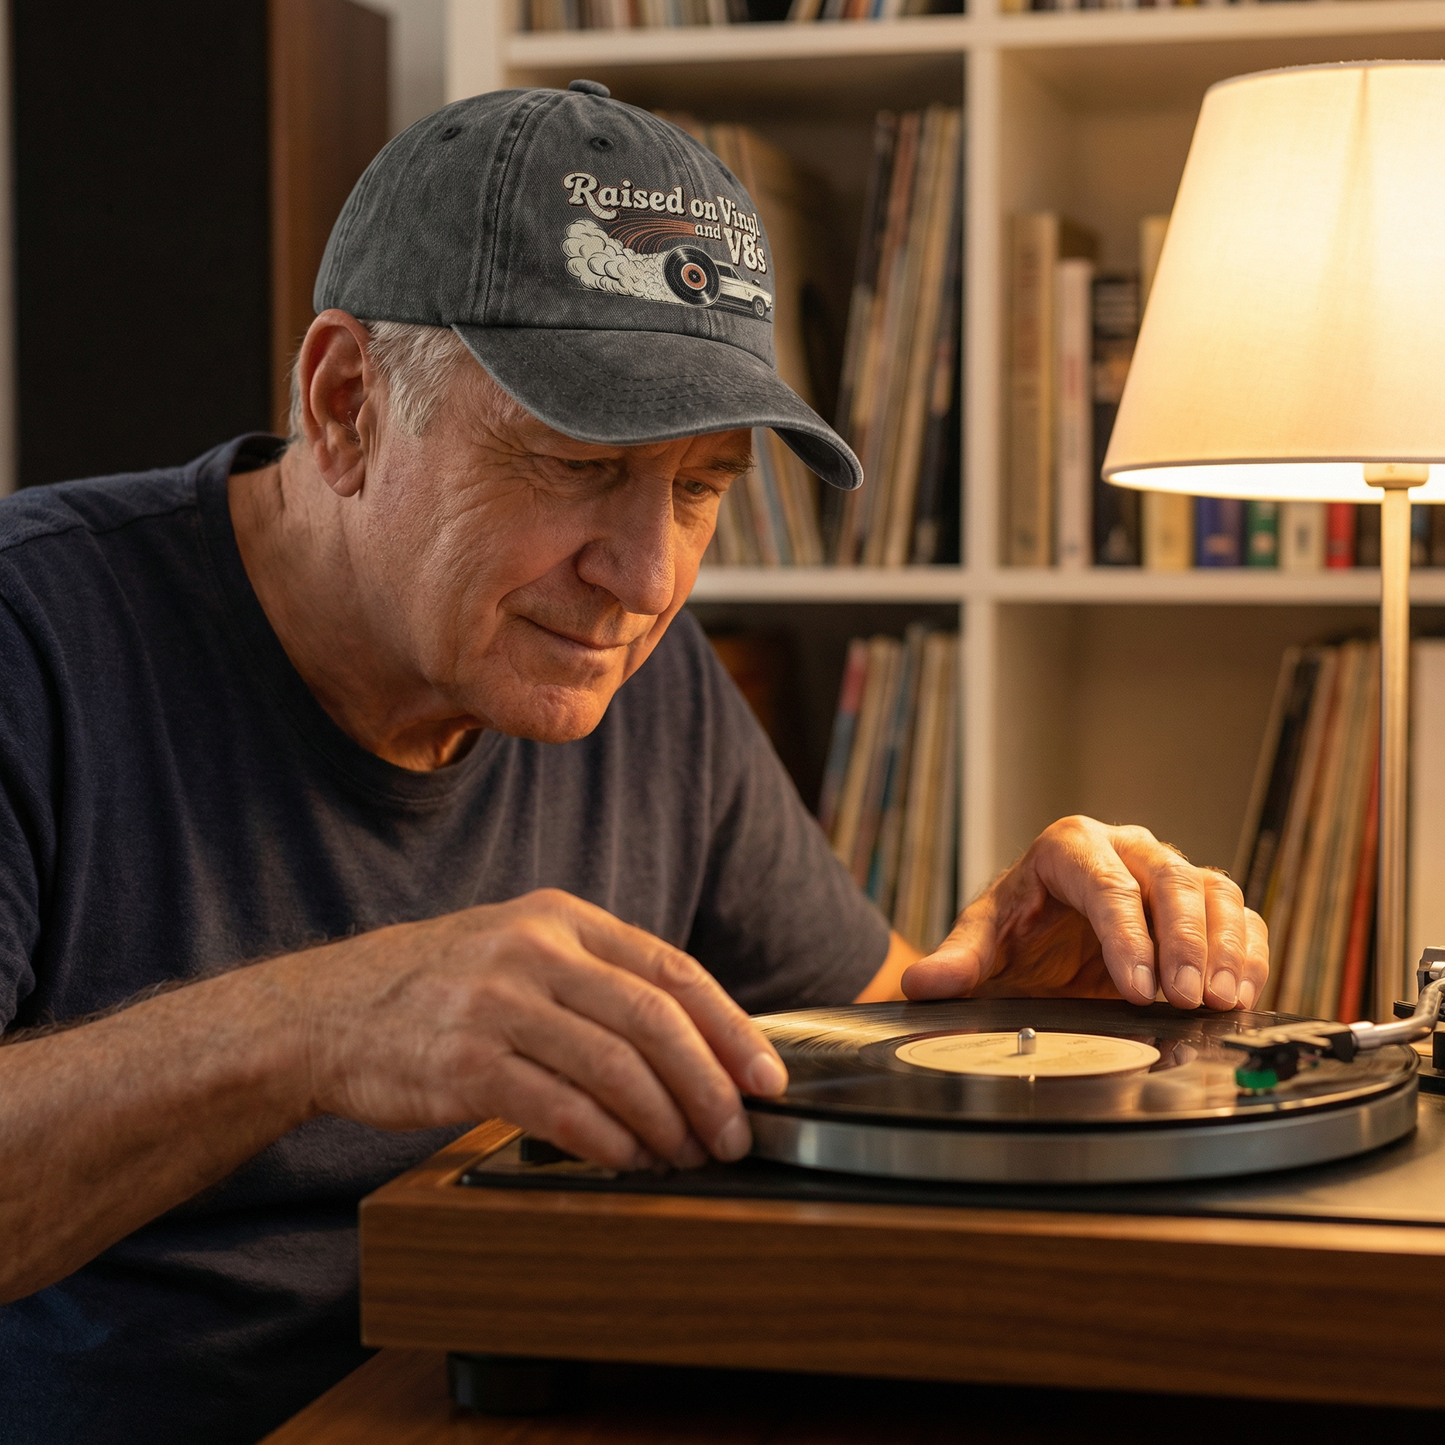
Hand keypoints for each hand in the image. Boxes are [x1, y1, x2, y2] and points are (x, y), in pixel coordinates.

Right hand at [289, 889, 787, 1171]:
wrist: (328, 1010)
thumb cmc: (439, 987)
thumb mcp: (518, 948)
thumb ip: (596, 979)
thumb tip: (695, 1041)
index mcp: (561, 919)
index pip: (672, 971)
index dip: (730, 1028)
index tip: (765, 1077)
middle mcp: (533, 950)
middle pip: (654, 1020)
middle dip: (710, 1085)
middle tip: (735, 1134)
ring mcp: (496, 1003)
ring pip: (614, 1067)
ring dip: (665, 1122)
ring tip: (687, 1155)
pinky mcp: (463, 1063)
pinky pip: (558, 1108)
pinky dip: (607, 1141)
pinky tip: (628, 1161)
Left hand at [901, 816, 1267, 1011]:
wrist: (1041, 939)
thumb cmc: (1015, 932)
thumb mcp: (984, 943)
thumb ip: (958, 960)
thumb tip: (922, 983)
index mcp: (1069, 847)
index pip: (1106, 885)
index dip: (1126, 936)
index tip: (1137, 989)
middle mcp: (1125, 848)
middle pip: (1169, 880)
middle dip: (1184, 941)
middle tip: (1188, 998)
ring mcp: (1168, 872)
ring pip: (1214, 891)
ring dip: (1225, 947)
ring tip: (1222, 1001)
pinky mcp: (1201, 903)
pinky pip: (1239, 916)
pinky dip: (1248, 953)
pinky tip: (1242, 995)